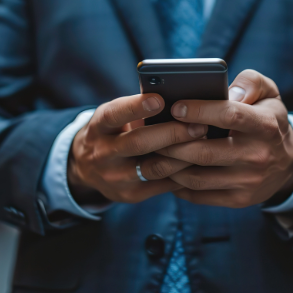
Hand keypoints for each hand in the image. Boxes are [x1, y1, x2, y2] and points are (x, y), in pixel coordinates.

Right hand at [68, 94, 206, 203]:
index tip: (160, 99)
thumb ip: (138, 109)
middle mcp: (103, 153)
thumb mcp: (115, 117)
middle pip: (139, 144)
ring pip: (155, 168)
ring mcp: (116, 178)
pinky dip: (184, 172)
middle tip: (199, 125)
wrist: (87, 167)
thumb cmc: (113, 131)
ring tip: (204, 143)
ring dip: (184, 155)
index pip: (115, 115)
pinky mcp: (131, 195)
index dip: (136, 107)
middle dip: (172, 134)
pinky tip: (199, 162)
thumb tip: (176, 98)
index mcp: (99, 127)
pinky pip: (163, 185)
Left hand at [158, 70, 292, 207]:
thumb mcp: (269, 94)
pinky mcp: (238, 200)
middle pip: (205, 152)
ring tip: (156, 151)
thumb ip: (250, 82)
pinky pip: (199, 194)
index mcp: (265, 126)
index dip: (199, 110)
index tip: (176, 107)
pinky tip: (168, 170)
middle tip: (154, 133)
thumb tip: (228, 92)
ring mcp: (248, 182)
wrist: (288, 164)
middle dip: (173, 143)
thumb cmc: (268, 119)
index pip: (229, 116)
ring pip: (197, 177)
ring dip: (170, 165)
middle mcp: (258, 156)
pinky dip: (178, 184)